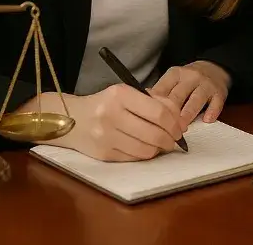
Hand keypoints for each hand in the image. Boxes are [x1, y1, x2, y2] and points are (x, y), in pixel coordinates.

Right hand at [19, 84, 185, 161]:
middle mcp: (111, 115)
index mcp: (120, 95)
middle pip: (154, 133)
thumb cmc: (106, 104)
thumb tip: (179, 119)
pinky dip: (145, 154)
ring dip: (159, 149)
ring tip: (161, 143)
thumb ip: (155, 101)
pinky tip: (146, 148)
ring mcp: (106, 136)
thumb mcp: (127, 93)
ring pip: (146, 149)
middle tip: (174, 139)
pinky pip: (134, 158)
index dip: (175, 122)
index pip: (158, 112)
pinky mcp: (103, 154)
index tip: (180, 127)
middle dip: (171, 139)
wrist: (71, 119)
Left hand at [151, 61, 231, 125]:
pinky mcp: (220, 93)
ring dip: (187, 114)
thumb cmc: (188, 80)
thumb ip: (160, 92)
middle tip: (163, 131)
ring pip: (195, 100)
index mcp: (175, 74)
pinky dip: (212, 112)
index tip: (148, 121)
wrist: (215, 68)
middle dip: (170, 114)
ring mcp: (206, 85)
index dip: (154, 107)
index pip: (162, 90)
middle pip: (177, 96)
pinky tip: (207, 120)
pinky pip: (216, 103)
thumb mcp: (172, 80)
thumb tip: (140, 108)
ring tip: (181, 129)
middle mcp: (190, 77)